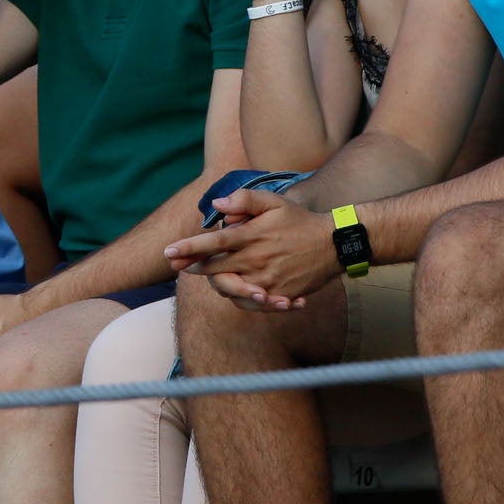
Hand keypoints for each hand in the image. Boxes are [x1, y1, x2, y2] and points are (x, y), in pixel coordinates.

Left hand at [162, 188, 339, 311]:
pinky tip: (236, 288)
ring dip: (216, 283)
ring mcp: (267, 281)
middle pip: (215, 269)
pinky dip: (240, 298)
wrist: (334, 245)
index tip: (169, 252)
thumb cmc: (300, 220)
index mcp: (253, 236)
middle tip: (177, 264)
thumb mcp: (275, 202)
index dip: (188, 248)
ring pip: (230, 289)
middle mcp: (256, 261)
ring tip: (207, 275)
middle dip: (192, 266)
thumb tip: (217, 205)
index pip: (213, 244)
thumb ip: (245, 200)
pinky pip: (251, 304)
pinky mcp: (278, 296)